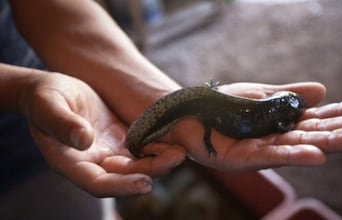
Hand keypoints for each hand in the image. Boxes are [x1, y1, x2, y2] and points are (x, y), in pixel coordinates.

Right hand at [19, 73, 184, 195]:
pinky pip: (141, 148)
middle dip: (152, 170)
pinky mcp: (120, 140)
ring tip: (181, 150)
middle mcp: (93, 163)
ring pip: (137, 164)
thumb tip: (84, 140)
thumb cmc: (44, 99)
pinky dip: (157, 146)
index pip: (98, 184)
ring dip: (160, 160)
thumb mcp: (49, 106)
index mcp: (71, 163)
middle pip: (125, 176)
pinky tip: (174, 139)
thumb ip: (62, 124)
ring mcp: (108, 153)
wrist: (52, 91)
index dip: (122, 186)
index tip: (145, 183)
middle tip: (177, 157)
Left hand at [142, 82, 341, 170]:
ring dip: (331, 142)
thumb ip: (290, 96)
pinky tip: (318, 154)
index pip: (319, 120)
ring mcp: (262, 150)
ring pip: (301, 146)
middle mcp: (277, 139)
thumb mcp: (262, 94)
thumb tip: (323, 92)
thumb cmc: (224, 104)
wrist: (189, 112)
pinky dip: (295, 155)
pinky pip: (271, 155)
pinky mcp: (243, 158)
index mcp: (283, 123)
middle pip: (317, 134)